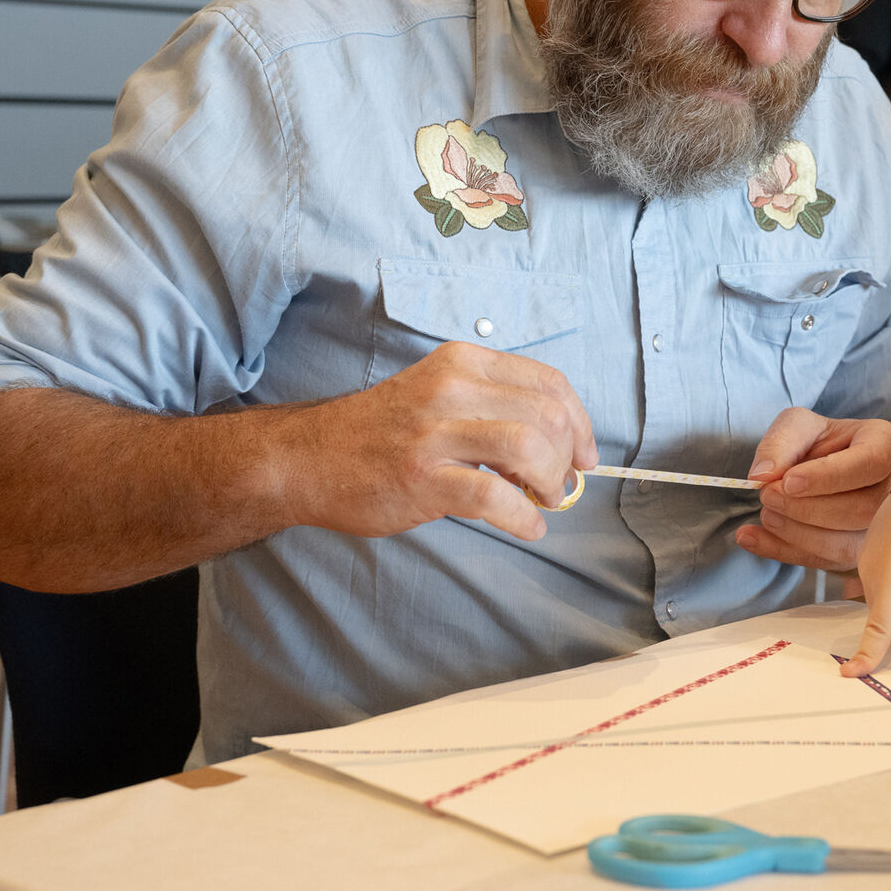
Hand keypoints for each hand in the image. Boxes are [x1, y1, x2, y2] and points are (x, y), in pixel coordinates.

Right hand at [275, 341, 596, 544]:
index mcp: (463, 364)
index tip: (585, 452)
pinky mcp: (421, 477)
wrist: (306, 458)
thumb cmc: (381, 433)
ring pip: (528, 447)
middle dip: (570, 455)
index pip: (549, 382)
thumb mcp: (439, 395)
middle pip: (547, 414)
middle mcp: (452, 388)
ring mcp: (434, 432)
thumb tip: (558, 443)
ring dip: (551, 481)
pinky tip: (526, 526)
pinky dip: (523, 517)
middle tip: (564, 483)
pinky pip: (494, 496)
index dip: (580, 422)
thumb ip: (493, 407)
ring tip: (544, 500)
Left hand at [735, 408, 890, 569]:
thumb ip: (781, 442)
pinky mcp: (861, 552)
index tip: (788, 482)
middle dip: (807, 509)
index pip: (869, 463)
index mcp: (886, 444)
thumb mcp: (801, 425)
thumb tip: (761, 475)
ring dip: (799, 534)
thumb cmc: (824, 442)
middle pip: (862, 509)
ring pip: (849, 543)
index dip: (828, 477)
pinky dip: (786, 553)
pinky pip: (828, 562)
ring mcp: (885, 526)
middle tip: (768, 496)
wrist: (837, 467)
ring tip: (767, 515)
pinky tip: (754, 538)